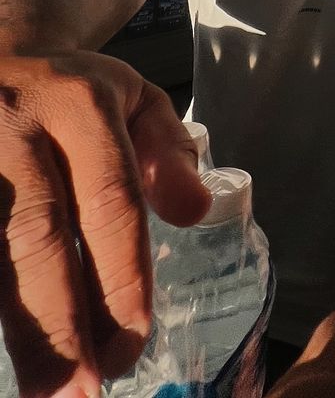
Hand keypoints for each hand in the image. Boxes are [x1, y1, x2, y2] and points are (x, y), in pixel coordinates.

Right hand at [0, 52, 210, 396]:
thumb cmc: (73, 89)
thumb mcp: (137, 99)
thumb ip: (171, 153)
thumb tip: (195, 213)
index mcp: (80, 104)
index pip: (109, 200)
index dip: (119, 276)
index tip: (131, 344)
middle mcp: (15, 125)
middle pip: (35, 236)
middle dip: (55, 324)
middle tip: (78, 395)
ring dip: (12, 326)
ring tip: (38, 393)